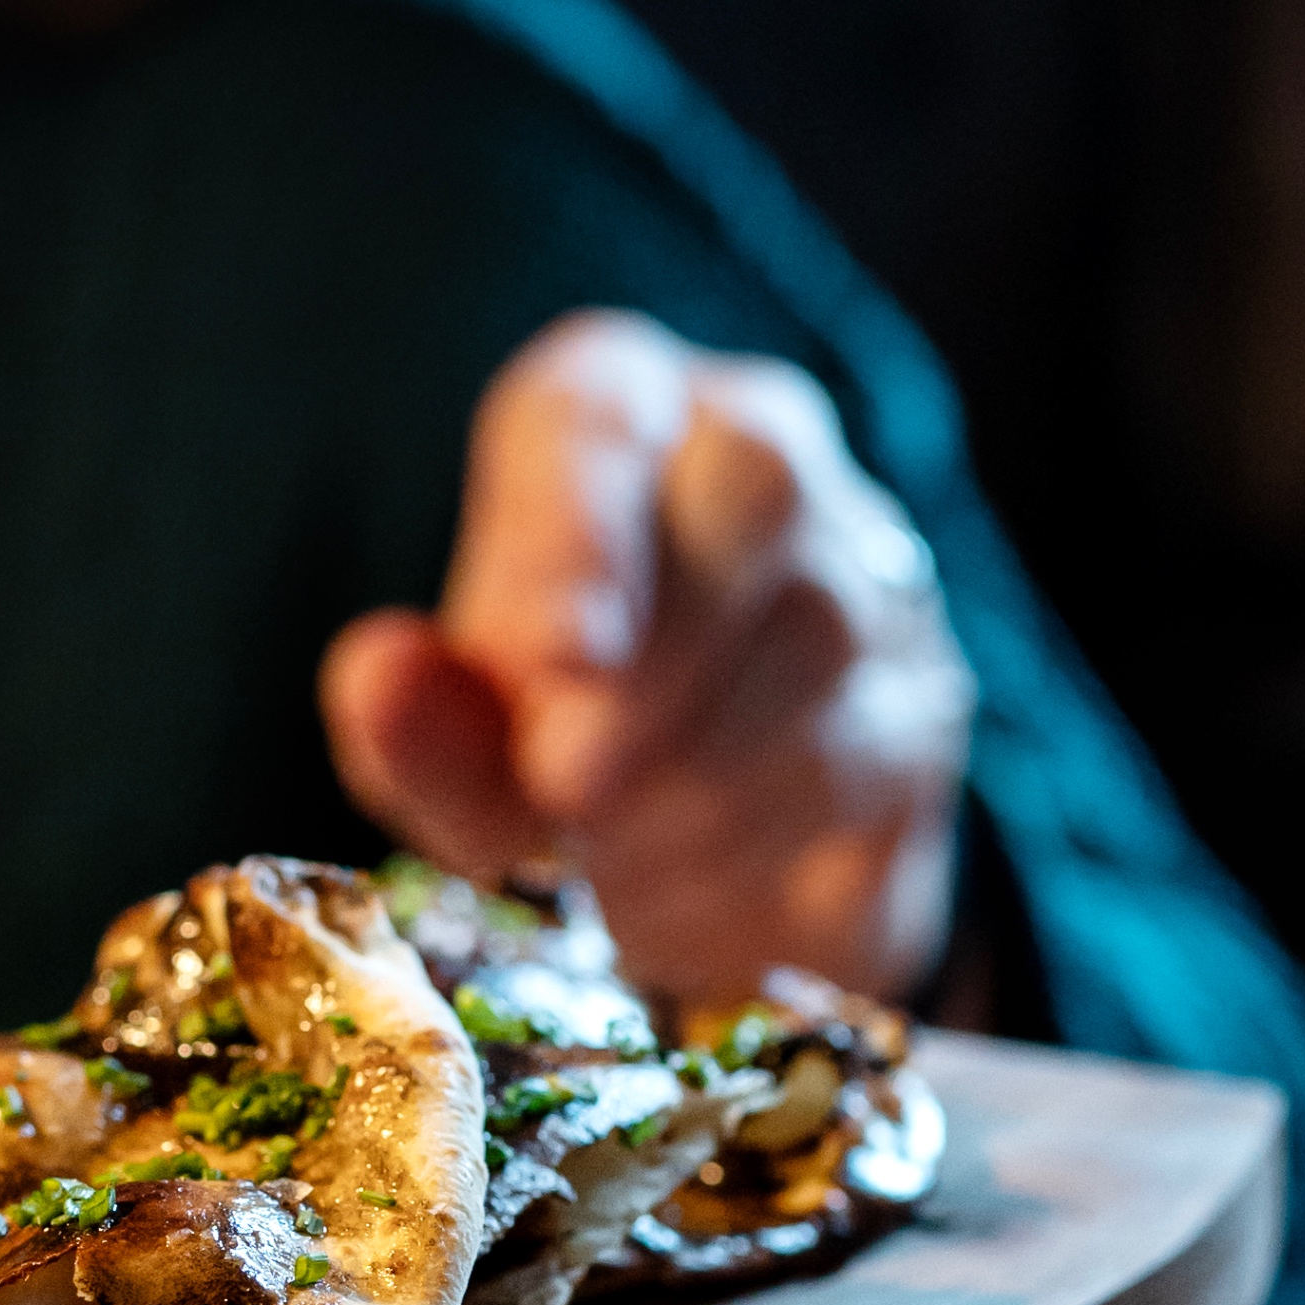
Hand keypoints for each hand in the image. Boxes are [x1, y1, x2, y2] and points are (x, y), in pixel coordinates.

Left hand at [321, 311, 975, 1004]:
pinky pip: (862, 780)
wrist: (712, 848)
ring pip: (818, 654)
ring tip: (598, 864)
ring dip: (692, 785)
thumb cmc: (558, 737)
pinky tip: (679, 891)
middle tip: (565, 787)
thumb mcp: (462, 738)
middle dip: (653, 665)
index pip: (600, 421)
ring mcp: (870, 582)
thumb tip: (379, 680)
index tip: (535, 664)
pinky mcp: (925, 716)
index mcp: (619, 413)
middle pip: (753, 500)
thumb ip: (422, 718)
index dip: (569, 539)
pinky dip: (756, 856)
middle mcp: (760, 457)